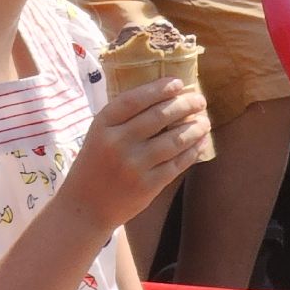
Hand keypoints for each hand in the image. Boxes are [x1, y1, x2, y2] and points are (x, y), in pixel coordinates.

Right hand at [64, 79, 208, 227]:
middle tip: (199, 100)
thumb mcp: (99, 135)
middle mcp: (117, 143)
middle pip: (158, 117)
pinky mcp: (147, 186)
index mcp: (102, 125)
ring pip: (173, 140)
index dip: (158, 89)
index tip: (177, 83)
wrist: (85, 206)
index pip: (134, 99)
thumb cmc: (95, 165)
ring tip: (204, 121)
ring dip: (194, 128)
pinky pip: (176, 164)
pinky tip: (199, 143)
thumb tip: (164, 99)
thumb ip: (123, 119)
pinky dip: (191, 151)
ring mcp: (133, 165)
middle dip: (184, 105)